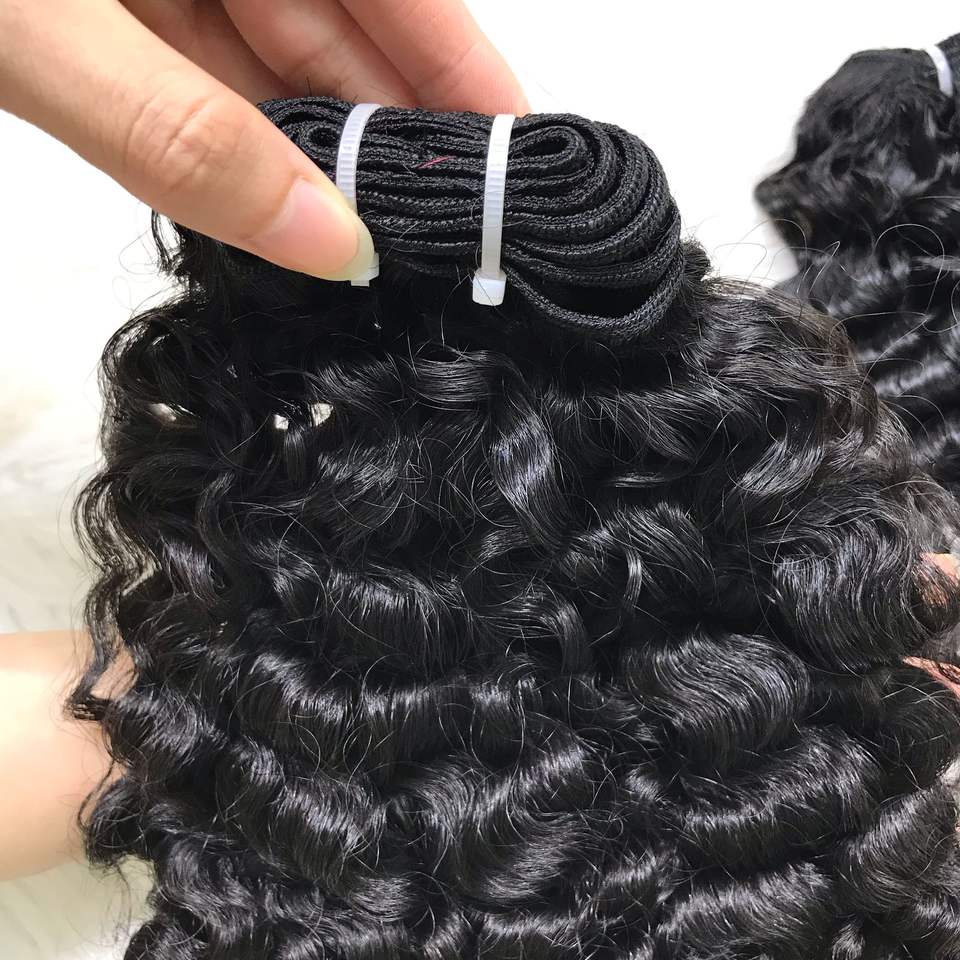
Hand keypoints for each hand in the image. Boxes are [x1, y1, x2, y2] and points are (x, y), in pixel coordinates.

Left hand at [0, 0, 527, 278]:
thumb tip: (326, 242)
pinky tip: (275, 207)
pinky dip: (234, 143)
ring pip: (271, 60)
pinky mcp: (100, 3)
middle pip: (344, 28)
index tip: (522, 161)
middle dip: (398, 135)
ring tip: (382, 245)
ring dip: (318, 153)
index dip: (467, 73)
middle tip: (456, 239)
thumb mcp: (37, 25)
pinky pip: (197, 75)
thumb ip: (183, 136)